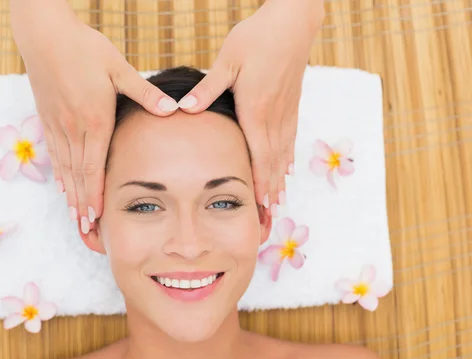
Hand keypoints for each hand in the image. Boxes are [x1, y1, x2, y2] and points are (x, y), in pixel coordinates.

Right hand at [10, 0, 177, 232]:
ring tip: (73, 217)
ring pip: (64, 168)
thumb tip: (174, 110)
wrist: (45, 34)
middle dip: (82, 204)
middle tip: (85, 229)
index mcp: (94, 119)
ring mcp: (58, 125)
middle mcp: (73, 128)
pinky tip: (61, 186)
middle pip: (78, 175)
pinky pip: (54, 154)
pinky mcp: (48, 118)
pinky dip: (59, 174)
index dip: (95, 194)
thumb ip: (144, 93)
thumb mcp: (118, 67)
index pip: (94, 167)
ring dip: (70, 195)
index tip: (96, 217)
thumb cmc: (84, 48)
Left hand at [177, 0, 324, 211]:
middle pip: (273, 161)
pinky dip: (288, 158)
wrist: (292, 23)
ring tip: (280, 202)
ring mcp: (286, 111)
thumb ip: (208, 89)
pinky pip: (291, 139)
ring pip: (284, 153)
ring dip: (281, 179)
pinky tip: (289, 169)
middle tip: (270, 215)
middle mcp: (274, 116)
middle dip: (271, 190)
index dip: (260, 182)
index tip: (261, 205)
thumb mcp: (228, 60)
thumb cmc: (257, 38)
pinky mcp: (292, 105)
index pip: (258, 154)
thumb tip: (184, 109)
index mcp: (256, 109)